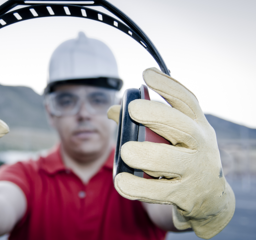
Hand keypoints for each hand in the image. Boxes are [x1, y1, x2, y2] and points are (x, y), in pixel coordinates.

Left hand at [108, 68, 234, 238]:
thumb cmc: (184, 156)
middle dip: (158, 115)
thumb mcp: (173, 136)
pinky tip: (121, 181)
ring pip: (171, 161)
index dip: (167, 86)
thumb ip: (145, 121)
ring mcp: (195, 171)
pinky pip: (159, 192)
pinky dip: (137, 187)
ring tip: (125, 151)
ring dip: (146, 155)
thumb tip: (112, 110)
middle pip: (183, 127)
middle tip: (133, 109)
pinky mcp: (184, 195)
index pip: (187, 101)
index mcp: (198, 125)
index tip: (146, 74)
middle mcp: (201, 145)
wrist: (209, 197)